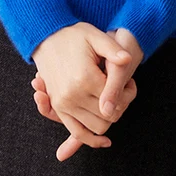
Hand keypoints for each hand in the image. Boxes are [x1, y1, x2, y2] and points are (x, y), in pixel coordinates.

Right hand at [31, 26, 143, 161]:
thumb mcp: (95, 36)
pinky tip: (104, 139)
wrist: (45, 37)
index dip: (128, 93)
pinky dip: (91, 139)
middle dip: (120, 106)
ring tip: (111, 100)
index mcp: (85, 78)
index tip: (130, 82)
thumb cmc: (73, 35)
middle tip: (124, 90)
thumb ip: (113, 50)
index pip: (116, 100)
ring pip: (97, 127)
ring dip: (108, 118)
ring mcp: (64, 104)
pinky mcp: (59, 108)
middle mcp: (73, 95)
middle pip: (108, 116)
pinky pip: (77, 132)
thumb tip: (128, 60)